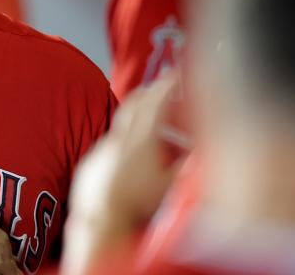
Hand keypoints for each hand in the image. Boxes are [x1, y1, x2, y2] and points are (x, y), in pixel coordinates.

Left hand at [61, 74, 182, 274]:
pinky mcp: (92, 160)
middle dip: (153, 94)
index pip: (156, 100)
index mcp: (142, 138)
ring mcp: (102, 147)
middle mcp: (120, 137)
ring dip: (142, 121)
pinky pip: (112, 143)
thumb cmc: (136, 205)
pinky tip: (137, 161)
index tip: (176, 74)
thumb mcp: (171, 185)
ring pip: (124, 124)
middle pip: (136, 103)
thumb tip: (203, 152)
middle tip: (167, 92)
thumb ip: (188, 166)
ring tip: (161, 136)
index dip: (168, 84)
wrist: (99, 220)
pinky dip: (128, 142)